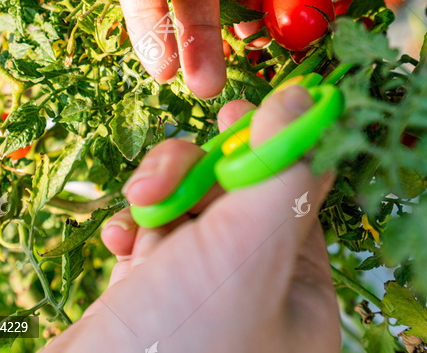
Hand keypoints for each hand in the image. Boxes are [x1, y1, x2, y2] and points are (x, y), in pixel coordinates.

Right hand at [43, 85, 339, 352]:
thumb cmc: (180, 345)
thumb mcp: (246, 248)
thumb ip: (279, 168)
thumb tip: (307, 99)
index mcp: (301, 298)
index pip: (299, 198)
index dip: (272, 148)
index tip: (240, 109)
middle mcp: (256, 302)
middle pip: (238, 200)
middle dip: (199, 173)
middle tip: (173, 165)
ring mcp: (200, 304)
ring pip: (190, 215)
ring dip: (161, 197)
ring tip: (139, 208)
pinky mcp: (150, 305)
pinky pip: (150, 246)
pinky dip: (133, 232)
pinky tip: (119, 238)